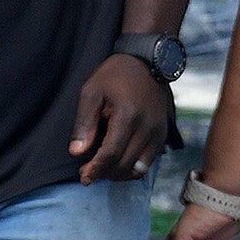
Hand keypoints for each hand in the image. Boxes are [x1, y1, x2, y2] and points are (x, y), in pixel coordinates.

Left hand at [69, 55, 178, 182]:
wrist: (146, 62)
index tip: (84, 177)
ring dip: (119, 175)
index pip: (111, 153)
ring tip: (103, 169)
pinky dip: (133, 168)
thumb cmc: (115, 75)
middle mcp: (147, 127)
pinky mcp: (163, 135)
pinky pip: (149, 162)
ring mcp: (158, 132)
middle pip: (125, 165)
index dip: (96, 169)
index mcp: (128, 115)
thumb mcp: (91, 92)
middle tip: (88, 173)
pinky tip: (118, 163)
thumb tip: (76, 152)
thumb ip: (84, 123)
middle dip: (105, 174)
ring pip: (139, 169)